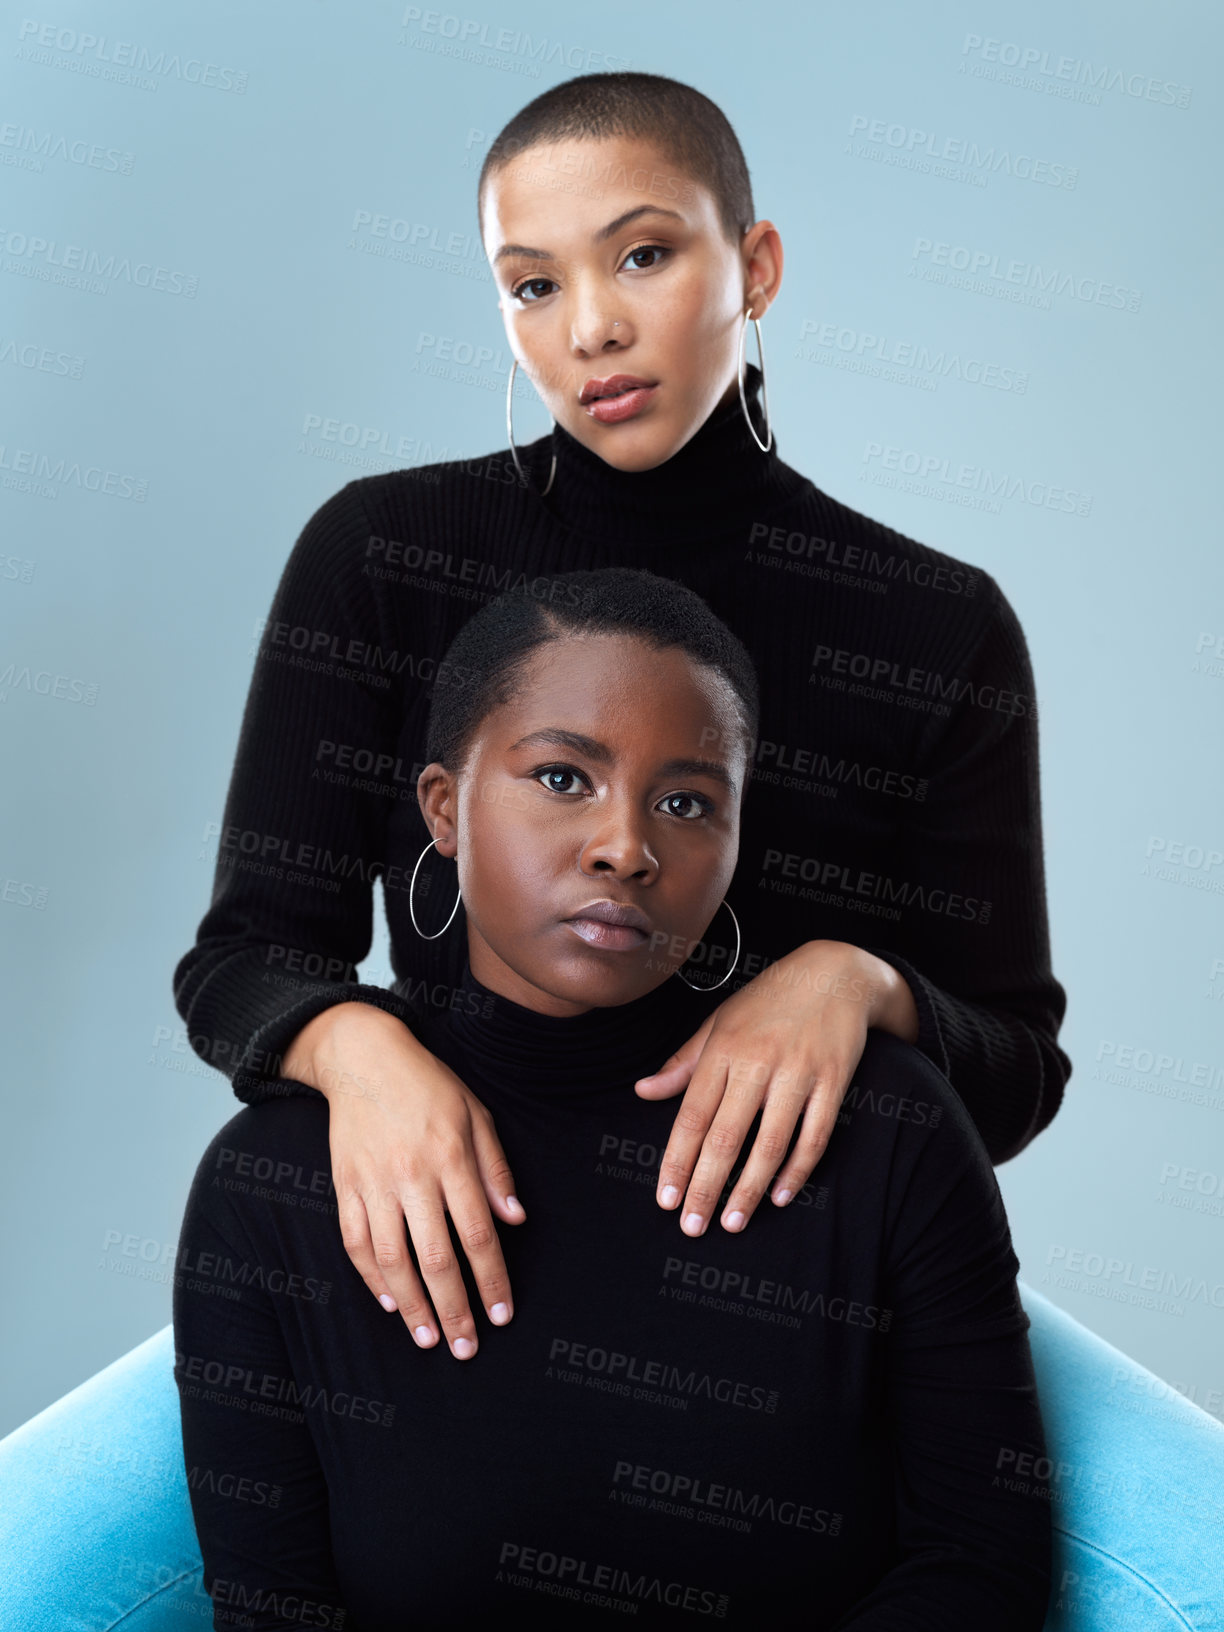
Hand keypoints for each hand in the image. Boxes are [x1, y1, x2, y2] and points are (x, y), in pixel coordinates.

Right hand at [282, 1002, 524, 1358]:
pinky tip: (390, 1302)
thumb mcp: (476, 1115)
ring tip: (428, 1338)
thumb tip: (515, 1221)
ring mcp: (373, 1183)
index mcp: (451, 1157)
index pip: (478, 1234)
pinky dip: (372, 1277)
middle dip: (455, 1309)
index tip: (502, 1314)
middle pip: (437, 1257)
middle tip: (467, 1347)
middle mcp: (411, 1174)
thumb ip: (495, 1170)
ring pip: (393, 1259)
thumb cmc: (429, 1086)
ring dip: (412, 1305)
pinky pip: (356, 1242)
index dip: (492, 1280)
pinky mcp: (344, 1186)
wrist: (363, 1058)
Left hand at [634, 941, 918, 1236]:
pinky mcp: (833, 1080)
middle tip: (692, 1227)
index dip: (677, 1160)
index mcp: (723, 1048)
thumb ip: (683, 1063)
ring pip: (770, 1143)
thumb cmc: (768, 1001)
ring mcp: (798, 1072)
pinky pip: (814, 1135)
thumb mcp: (719, 1022)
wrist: (834, 973)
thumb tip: (643, 1091)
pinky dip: (797, 1170)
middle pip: (726, 1136)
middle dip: (706, 1187)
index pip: (692, 1115)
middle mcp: (757, 1061)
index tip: (666, 1199)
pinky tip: (779, 1195)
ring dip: (749, 1189)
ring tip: (733, 1222)